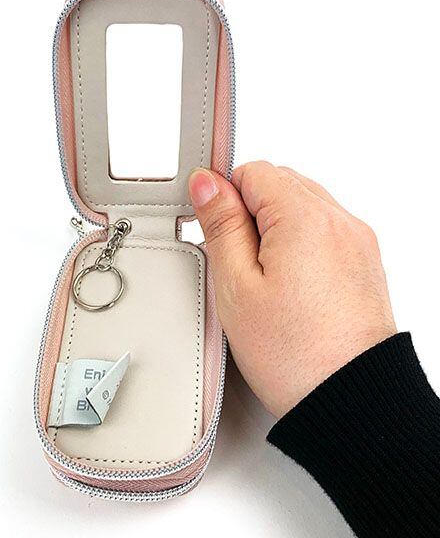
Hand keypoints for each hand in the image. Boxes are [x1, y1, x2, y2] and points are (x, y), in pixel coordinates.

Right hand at [188, 162, 395, 417]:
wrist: (350, 400)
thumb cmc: (296, 355)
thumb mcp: (236, 286)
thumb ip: (220, 225)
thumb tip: (208, 184)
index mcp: (304, 218)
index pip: (252, 172)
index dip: (223, 195)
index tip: (212, 225)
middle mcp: (339, 221)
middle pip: (279, 185)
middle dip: (249, 212)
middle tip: (236, 261)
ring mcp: (356, 241)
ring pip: (302, 208)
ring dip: (275, 228)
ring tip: (263, 278)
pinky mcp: (364, 262)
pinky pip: (324, 232)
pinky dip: (300, 245)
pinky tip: (288, 285)